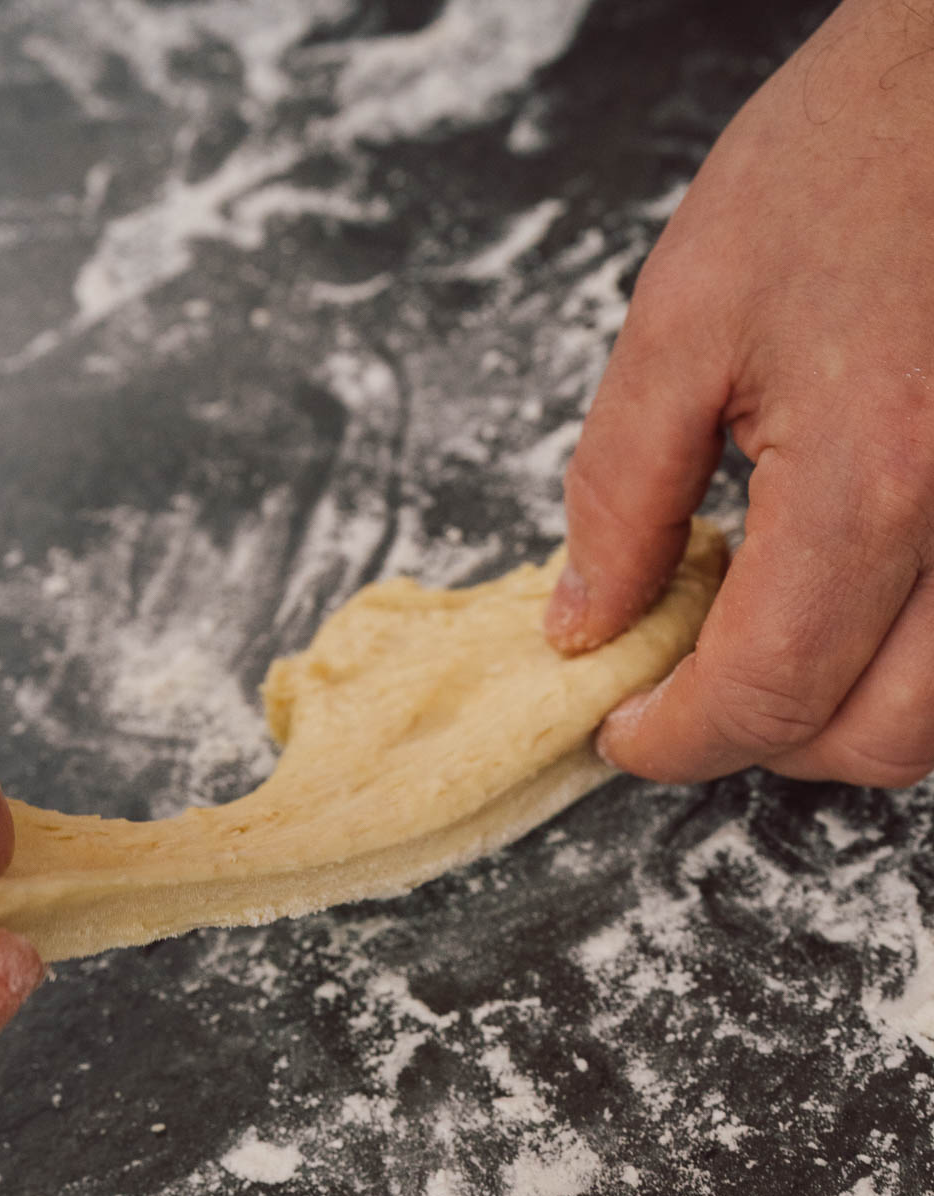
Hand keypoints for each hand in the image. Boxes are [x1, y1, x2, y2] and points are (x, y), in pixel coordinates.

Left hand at [545, 0, 933, 789]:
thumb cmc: (848, 159)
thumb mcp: (685, 317)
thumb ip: (620, 493)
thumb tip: (587, 623)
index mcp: (873, 478)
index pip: (767, 692)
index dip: (675, 738)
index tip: (623, 728)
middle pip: (873, 738)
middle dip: (760, 741)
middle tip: (682, 692)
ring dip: (841, 719)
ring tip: (760, 646)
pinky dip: (906, 665)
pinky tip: (843, 604)